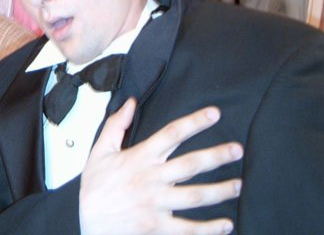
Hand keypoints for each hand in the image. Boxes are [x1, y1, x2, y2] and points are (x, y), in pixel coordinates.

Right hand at [79, 99, 242, 234]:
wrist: (85, 225)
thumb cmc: (94, 190)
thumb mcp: (99, 152)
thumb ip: (116, 125)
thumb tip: (130, 103)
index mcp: (140, 157)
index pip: (172, 133)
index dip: (195, 122)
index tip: (215, 113)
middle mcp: (152, 179)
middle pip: (191, 164)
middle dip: (217, 156)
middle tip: (237, 150)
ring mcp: (156, 205)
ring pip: (195, 196)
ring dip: (219, 191)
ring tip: (238, 185)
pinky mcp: (157, 228)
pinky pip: (187, 229)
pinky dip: (208, 229)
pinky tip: (225, 225)